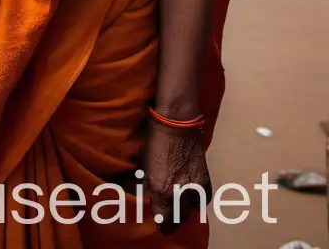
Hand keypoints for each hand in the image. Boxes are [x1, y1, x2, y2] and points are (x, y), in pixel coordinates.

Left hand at [143, 120, 210, 234]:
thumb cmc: (155, 144)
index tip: (161, 225)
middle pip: (179, 219)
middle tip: (169, 219)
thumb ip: (152, 189)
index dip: (163, 225)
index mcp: (161, 191)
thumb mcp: (146, 170)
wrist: (176, 127)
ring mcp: (195, 188)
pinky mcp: (206, 181)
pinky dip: (197, 200)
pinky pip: (203, 200)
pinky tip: (190, 195)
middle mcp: (179, 193)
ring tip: (179, 205)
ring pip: (192, 211)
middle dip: (173, 220)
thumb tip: (155, 201)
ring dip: (185, 209)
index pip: (164, 220)